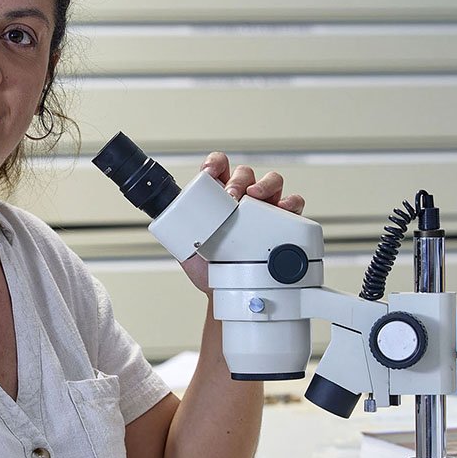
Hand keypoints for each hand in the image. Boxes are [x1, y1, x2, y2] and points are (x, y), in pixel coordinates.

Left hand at [180, 153, 305, 293]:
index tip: (210, 172)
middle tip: (232, 197)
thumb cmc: (209, 268)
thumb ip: (177, 230)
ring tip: (255, 197)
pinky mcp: (284, 223)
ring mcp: (265, 209)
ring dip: (264, 185)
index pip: (219, 167)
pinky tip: (282, 209)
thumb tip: (162, 217)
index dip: (215, 164)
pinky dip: (291, 203)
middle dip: (238, 180)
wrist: (227, 294)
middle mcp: (244, 199)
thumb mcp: (187, 247)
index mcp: (220, 198)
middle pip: (245, 173)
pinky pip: (294, 205)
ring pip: (272, 181)